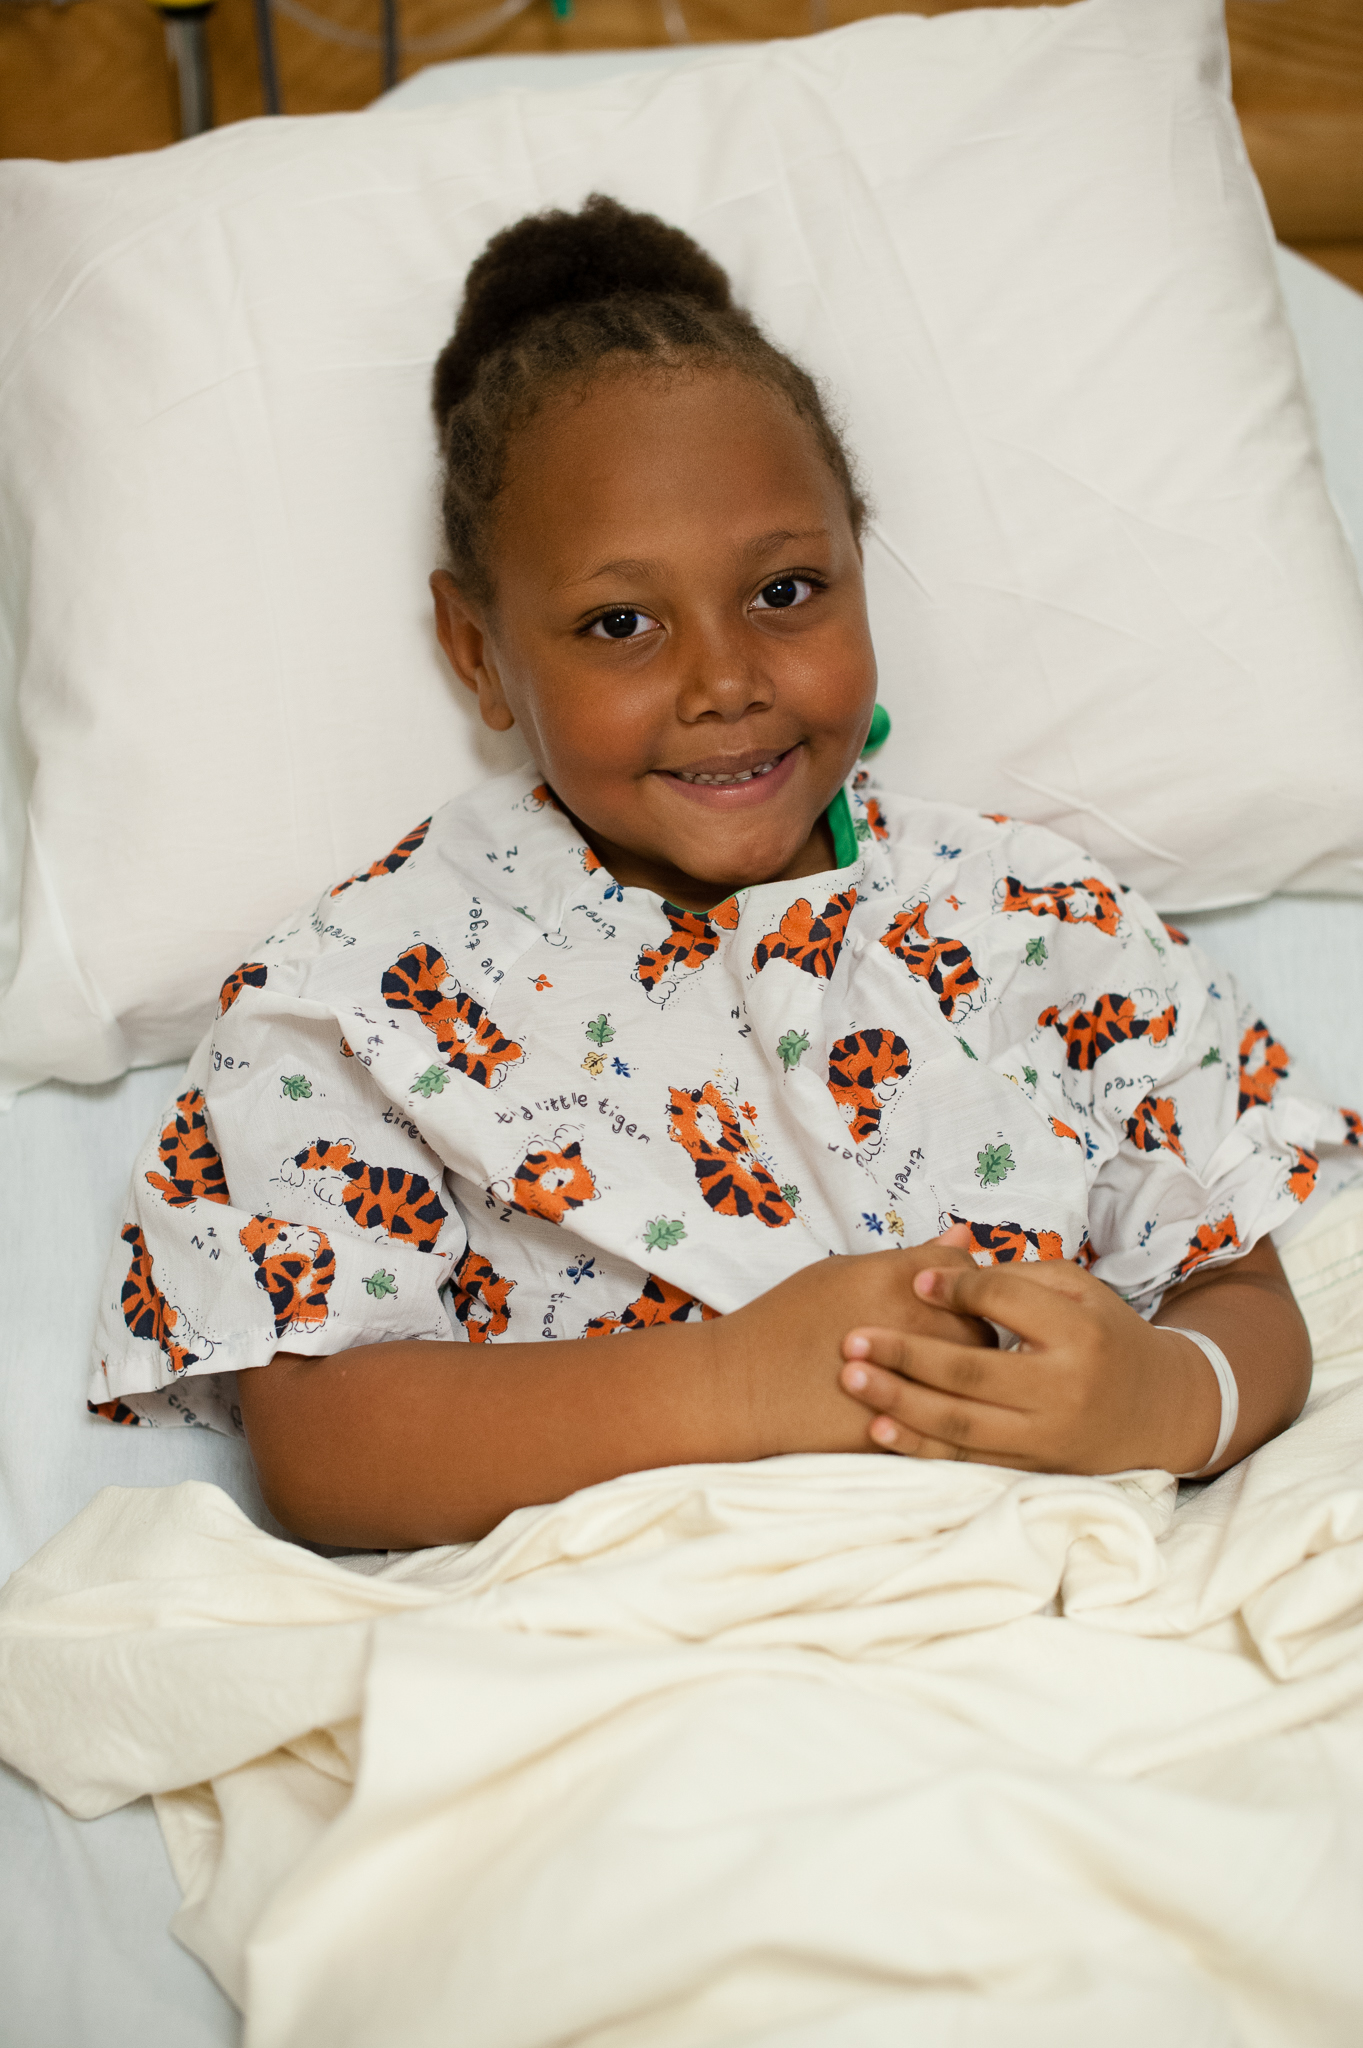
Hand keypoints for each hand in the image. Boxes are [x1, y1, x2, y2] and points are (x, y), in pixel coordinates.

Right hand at [713, 1225, 994, 1457]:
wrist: (745, 1387)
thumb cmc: (789, 1320)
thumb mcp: (843, 1271)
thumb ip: (911, 1257)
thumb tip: (964, 1239)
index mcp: (897, 1280)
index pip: (967, 1271)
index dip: (960, 1283)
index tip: (946, 1294)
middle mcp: (914, 1323)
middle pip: (982, 1320)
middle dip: (973, 1323)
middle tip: (945, 1332)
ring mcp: (915, 1376)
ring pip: (977, 1369)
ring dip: (967, 1367)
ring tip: (939, 1366)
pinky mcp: (910, 1420)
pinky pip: (955, 1412)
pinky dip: (950, 1404)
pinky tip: (932, 1398)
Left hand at [836, 1258, 1222, 1475]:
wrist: (1158, 1410)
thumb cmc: (1106, 1336)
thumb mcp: (1079, 1291)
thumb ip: (1017, 1278)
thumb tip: (942, 1271)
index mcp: (1079, 1333)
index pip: (1006, 1303)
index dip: (956, 1287)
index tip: (914, 1277)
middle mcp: (1064, 1388)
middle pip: (970, 1371)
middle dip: (904, 1354)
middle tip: (852, 1338)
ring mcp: (1046, 1435)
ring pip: (961, 1422)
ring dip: (899, 1402)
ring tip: (851, 1378)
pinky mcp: (1032, 1466)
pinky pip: (966, 1458)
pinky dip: (920, 1445)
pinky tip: (879, 1430)